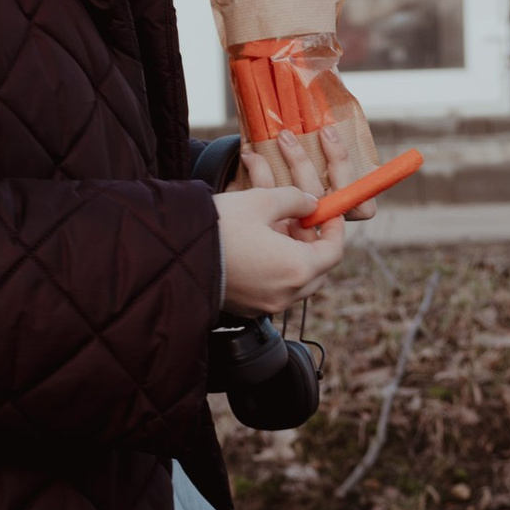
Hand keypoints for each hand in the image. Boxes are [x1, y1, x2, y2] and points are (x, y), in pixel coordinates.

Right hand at [214, 187, 349, 314]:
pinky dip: (276, 272)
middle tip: (299, 221)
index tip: (327, 213)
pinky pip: (274, 291)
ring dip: (295, 258)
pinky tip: (258, 250)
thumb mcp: (261, 200)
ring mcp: (266, 305)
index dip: (334, 228)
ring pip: (296, 282)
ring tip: (275, 232)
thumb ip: (295, 199)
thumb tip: (310, 204)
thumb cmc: (219, 227)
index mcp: (297, 268)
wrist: (175, 255)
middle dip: (314, 245)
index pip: (333, 251)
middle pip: (318, 271)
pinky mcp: (248, 309)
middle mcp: (286, 294)